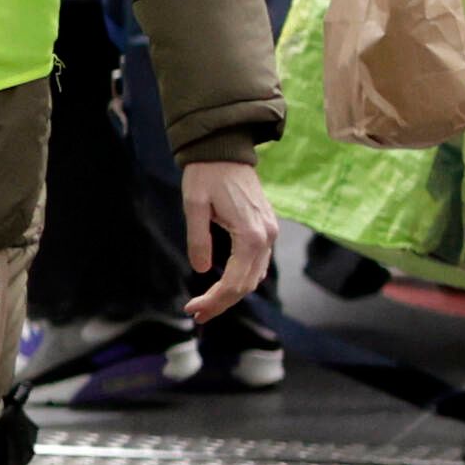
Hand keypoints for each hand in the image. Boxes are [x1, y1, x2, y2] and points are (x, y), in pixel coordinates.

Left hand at [180, 158, 277, 320]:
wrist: (225, 150)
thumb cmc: (206, 174)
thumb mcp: (194, 205)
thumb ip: (199, 239)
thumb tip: (203, 270)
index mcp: (251, 234)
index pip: (236, 281)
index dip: (215, 300)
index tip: (193, 309)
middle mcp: (267, 237)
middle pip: (248, 284)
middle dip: (223, 303)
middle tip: (197, 315)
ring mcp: (270, 233)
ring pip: (255, 276)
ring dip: (233, 294)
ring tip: (206, 305)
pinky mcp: (266, 228)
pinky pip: (258, 263)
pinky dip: (243, 279)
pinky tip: (224, 286)